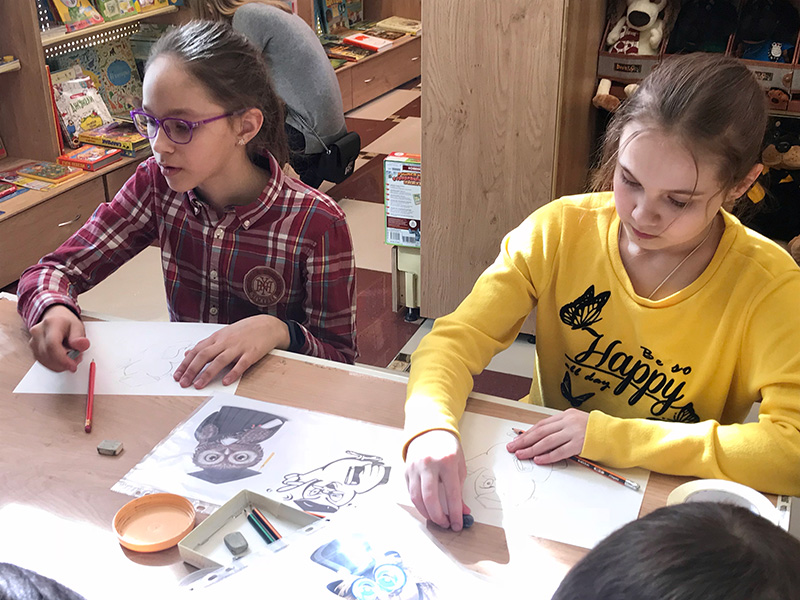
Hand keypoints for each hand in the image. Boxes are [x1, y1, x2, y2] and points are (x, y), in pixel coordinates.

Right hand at [27, 305, 89, 372]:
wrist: (55, 318)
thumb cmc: (66, 323)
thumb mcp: (78, 326)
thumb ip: (80, 337)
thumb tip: (81, 345)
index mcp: (51, 323)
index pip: (52, 344)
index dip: (62, 359)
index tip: (72, 365)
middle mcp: (38, 331)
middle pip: (47, 354)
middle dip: (63, 363)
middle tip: (75, 360)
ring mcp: (33, 340)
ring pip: (44, 360)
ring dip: (59, 365)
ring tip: (70, 357)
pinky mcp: (33, 348)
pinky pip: (42, 361)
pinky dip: (54, 364)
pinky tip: (62, 359)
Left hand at [173, 315, 289, 388]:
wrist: (268, 325)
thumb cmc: (245, 331)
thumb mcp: (223, 334)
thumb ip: (206, 345)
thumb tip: (188, 353)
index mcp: (217, 338)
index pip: (197, 350)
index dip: (186, 363)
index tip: (178, 376)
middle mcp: (225, 342)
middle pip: (205, 355)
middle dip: (192, 370)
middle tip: (184, 383)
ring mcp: (238, 347)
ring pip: (220, 360)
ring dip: (208, 373)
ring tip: (199, 385)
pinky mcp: (252, 353)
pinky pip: (241, 364)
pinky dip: (233, 373)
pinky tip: (226, 382)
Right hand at [405, 430, 470, 530]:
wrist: (429, 430)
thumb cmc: (447, 447)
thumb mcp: (459, 465)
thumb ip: (460, 489)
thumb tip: (463, 511)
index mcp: (447, 462)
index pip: (452, 494)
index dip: (455, 513)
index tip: (457, 524)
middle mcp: (429, 464)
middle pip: (430, 498)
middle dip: (438, 517)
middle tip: (445, 524)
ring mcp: (415, 467)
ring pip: (417, 498)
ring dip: (427, 513)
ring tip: (436, 519)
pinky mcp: (406, 470)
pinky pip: (411, 492)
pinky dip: (419, 504)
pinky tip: (426, 508)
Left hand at [506, 408, 588, 463]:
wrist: (615, 434)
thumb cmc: (595, 430)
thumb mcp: (576, 422)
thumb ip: (561, 428)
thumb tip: (541, 438)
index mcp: (565, 415)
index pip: (541, 425)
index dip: (527, 433)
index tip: (517, 440)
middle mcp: (568, 422)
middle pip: (540, 432)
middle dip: (524, 440)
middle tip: (513, 448)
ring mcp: (574, 432)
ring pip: (547, 441)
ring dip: (532, 449)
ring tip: (521, 454)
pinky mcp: (580, 444)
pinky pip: (560, 451)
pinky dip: (548, 456)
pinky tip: (538, 459)